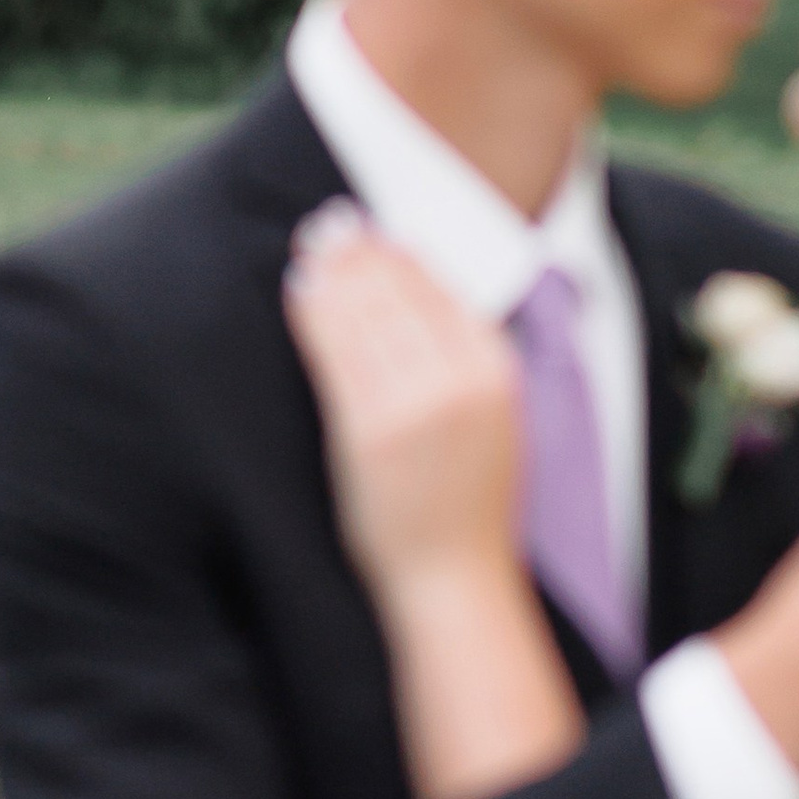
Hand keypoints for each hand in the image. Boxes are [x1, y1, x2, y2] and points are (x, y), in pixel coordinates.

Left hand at [285, 207, 522, 594]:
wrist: (452, 575)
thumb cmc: (468, 500)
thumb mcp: (495, 419)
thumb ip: (467, 362)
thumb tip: (422, 295)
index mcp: (498, 372)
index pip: (444, 292)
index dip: (403, 257)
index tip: (377, 233)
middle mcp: (460, 381)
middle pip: (402, 294)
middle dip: (363, 253)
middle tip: (332, 224)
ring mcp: (413, 404)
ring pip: (365, 314)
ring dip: (335, 272)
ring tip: (314, 246)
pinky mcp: (368, 429)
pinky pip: (335, 351)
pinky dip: (315, 312)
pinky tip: (301, 288)